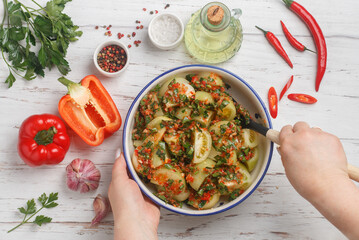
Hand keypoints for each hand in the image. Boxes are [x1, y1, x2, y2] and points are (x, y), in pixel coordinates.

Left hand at [108, 150, 159, 239]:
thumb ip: (119, 166)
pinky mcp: (153, 195)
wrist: (139, 222)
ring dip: (154, 169)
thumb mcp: (118, 180)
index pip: (125, 164)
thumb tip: (119, 152)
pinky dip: (161, 179)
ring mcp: (142, 191)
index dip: (131, 155)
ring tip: (161, 156)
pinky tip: (166, 170)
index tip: (139, 143)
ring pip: (149, 176)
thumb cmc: (125, 202)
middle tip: (153, 148)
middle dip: (145, 161)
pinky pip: (158, 184)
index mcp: (120, 182)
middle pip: (138, 169)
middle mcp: (131, 186)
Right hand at [279, 122, 358, 238]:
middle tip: (304, 145)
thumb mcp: (288, 168)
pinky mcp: (331, 138)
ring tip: (316, 154)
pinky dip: (325, 144)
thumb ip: (286, 154)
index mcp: (288, 143)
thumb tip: (285, 147)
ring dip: (313, 138)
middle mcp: (302, 136)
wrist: (328, 186)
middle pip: (299, 125)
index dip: (288, 134)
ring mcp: (318, 135)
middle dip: (300, 133)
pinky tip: (325, 156)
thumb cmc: (308, 182)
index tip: (290, 138)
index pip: (285, 129)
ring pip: (314, 130)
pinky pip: (326, 136)